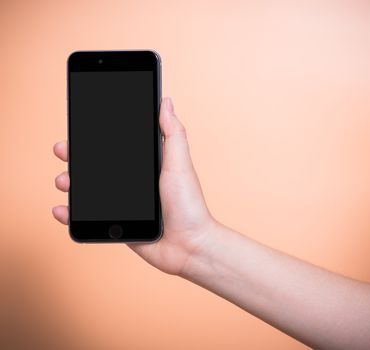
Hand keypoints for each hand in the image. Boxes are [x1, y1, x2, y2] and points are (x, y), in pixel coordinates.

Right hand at [53, 97, 216, 274]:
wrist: (189, 245)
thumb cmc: (189, 204)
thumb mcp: (180, 163)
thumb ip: (172, 133)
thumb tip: (166, 102)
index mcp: (145, 166)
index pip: (116, 148)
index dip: (96, 139)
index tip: (80, 129)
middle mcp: (132, 183)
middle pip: (97, 167)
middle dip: (76, 157)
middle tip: (63, 150)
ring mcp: (123, 205)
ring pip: (89, 190)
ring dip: (70, 183)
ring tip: (64, 181)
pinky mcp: (118, 224)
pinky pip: (90, 219)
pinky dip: (72, 215)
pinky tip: (62, 210)